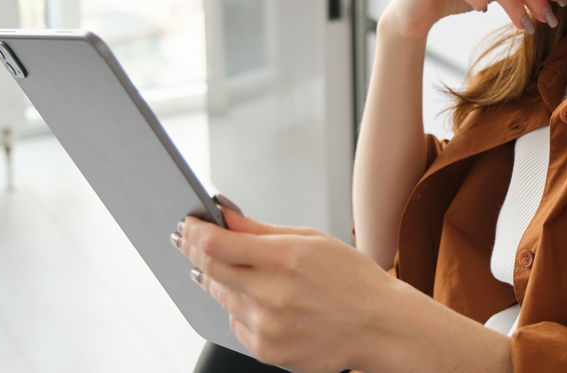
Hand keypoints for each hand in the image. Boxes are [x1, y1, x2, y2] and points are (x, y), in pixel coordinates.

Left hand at [175, 207, 395, 372]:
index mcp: (286, 259)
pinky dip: (240, 310)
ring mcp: (267, 326)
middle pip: (210, 270)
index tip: (186, 224)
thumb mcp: (313, 240)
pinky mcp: (267, 351)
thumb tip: (224, 214)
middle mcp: (272, 295)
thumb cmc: (352, 280)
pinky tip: (263, 302)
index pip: (218, 245)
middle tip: (186, 240)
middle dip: (194, 252)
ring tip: (237, 270)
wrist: (380, 327)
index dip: (194, 232)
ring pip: (221, 298)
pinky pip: (236, 325)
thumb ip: (261, 230)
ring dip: (219, 281)